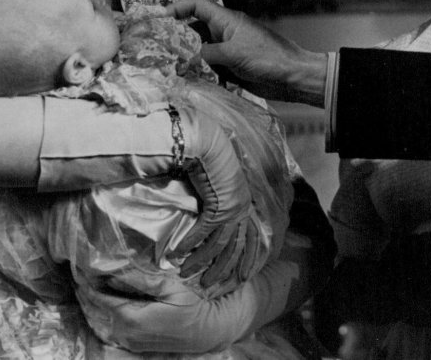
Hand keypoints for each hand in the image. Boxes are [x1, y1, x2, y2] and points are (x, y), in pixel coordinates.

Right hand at [163, 0, 327, 105]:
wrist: (293, 77)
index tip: (159, 20)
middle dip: (176, 38)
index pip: (196, 5)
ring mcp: (227, 50)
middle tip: (157, 50)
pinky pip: (208, 67)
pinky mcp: (231, 68)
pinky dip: (198, 73)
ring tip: (168, 68)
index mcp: (226, 20)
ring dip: (186, 58)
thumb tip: (182, 59)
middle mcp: (224, 33)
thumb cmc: (268, 58)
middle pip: (193, 29)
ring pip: (199, 51)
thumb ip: (205, 54)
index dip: (176, 8)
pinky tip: (187, 81)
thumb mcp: (233, 54)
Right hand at [170, 106, 267, 290]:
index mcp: (247, 205)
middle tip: (209, 285)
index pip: (253, 239)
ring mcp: (232, 210)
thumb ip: (220, 200)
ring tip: (186, 273)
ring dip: (201, 262)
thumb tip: (213, 211)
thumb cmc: (213, 160)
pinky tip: (177, 253)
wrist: (209, 145)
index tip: (243, 278)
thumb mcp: (221, 184)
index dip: (249, 260)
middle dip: (222, 269)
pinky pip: (202, 233)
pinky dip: (190, 244)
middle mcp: (243, 210)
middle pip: (235, 249)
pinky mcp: (217, 208)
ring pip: (219, 246)